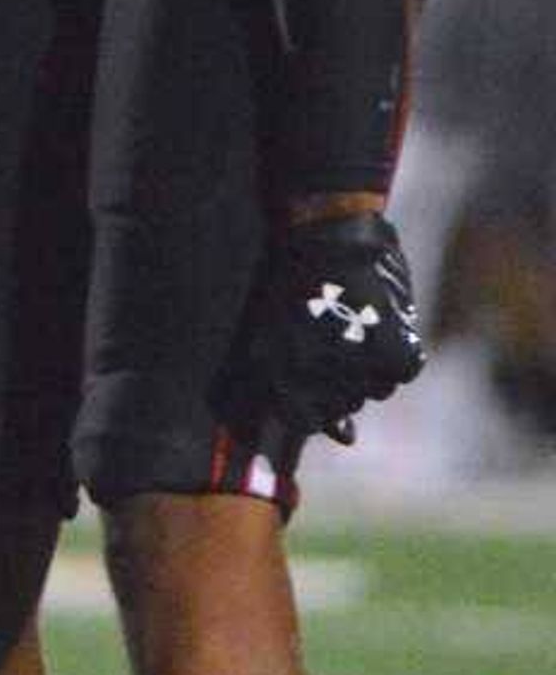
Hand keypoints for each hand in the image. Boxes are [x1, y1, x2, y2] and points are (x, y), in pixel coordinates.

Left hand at [245, 209, 423, 443]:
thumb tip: (346, 438)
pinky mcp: (400, 355)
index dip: (308, 404)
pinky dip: (390, 352)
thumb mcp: (274, 332)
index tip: (311, 381)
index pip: (304, 419)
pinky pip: (399, 373)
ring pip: (375, 390)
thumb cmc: (292, 281)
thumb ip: (297, 389)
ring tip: (350, 322)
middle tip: (331, 335)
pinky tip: (374, 322)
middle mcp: (323, 378)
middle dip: (336, 381)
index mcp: (285, 374)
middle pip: (343, 405)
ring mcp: (362, 369)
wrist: (329, 236)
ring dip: (365, 366)